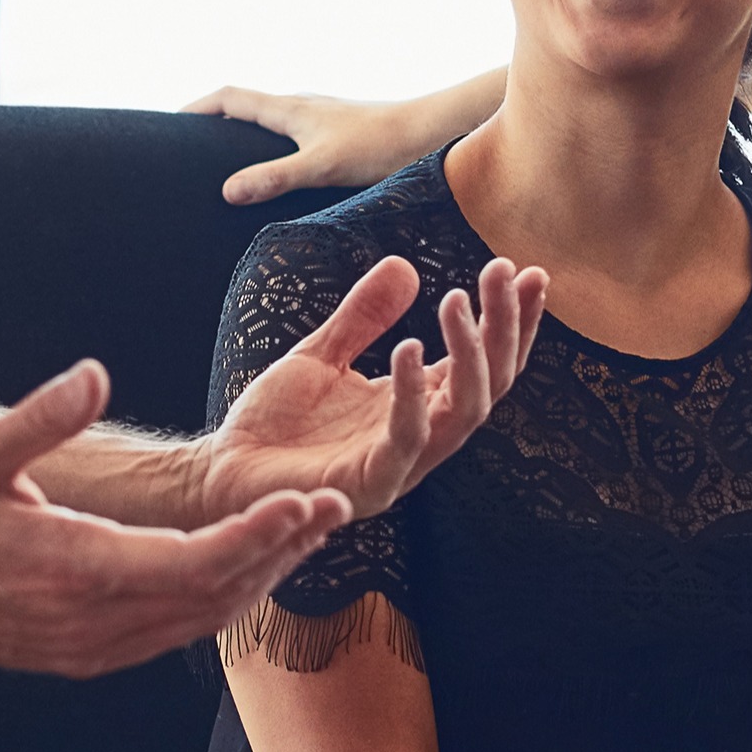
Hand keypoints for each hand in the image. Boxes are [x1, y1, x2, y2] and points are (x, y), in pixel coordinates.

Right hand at [0, 364, 347, 673]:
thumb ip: (41, 417)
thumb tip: (94, 372)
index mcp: (75, 569)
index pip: (195, 561)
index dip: (259, 535)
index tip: (307, 503)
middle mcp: (92, 621)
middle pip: (214, 595)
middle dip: (277, 553)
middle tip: (331, 510)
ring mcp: (91, 647)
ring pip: (199, 620)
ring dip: (255, 579)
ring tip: (303, 534)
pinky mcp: (86, 657)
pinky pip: (172, 633)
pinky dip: (218, 601)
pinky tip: (245, 570)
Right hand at [191, 82, 477, 204]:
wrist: (434, 133)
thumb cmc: (380, 146)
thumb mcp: (321, 166)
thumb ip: (274, 177)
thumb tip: (226, 190)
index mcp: (290, 108)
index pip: (230, 97)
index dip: (196, 108)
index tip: (167, 124)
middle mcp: (303, 108)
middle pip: (247, 107)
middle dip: (215, 124)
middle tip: (188, 151)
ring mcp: (323, 120)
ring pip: (273, 122)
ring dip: (246, 137)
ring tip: (228, 168)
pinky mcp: (342, 135)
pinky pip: (295, 137)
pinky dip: (275, 150)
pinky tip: (284, 178)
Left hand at [198, 254, 549, 528]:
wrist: (221, 472)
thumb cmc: (275, 423)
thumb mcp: (320, 354)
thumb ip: (361, 316)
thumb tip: (404, 266)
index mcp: (419, 406)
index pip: (486, 363)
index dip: (512, 320)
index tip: (529, 271)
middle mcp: (422, 436)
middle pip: (490, 384)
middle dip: (504, 326)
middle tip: (504, 271)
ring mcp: (401, 464)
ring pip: (464, 413)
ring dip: (470, 354)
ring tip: (457, 299)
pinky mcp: (368, 485)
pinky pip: (406, 440)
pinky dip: (413, 394)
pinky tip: (409, 347)